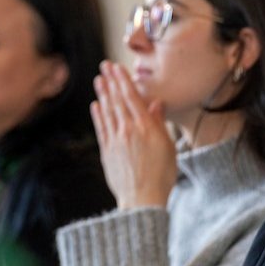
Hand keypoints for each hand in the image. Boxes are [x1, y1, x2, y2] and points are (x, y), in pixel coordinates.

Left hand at [91, 61, 176, 208]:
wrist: (141, 199)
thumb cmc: (161, 175)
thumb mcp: (168, 147)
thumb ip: (159, 123)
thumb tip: (155, 103)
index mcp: (145, 127)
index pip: (131, 97)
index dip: (123, 80)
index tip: (117, 67)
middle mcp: (128, 130)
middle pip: (117, 100)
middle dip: (110, 81)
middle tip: (104, 66)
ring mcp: (115, 140)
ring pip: (107, 111)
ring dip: (103, 94)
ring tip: (98, 80)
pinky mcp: (106, 151)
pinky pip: (101, 128)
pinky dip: (98, 115)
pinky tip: (96, 105)